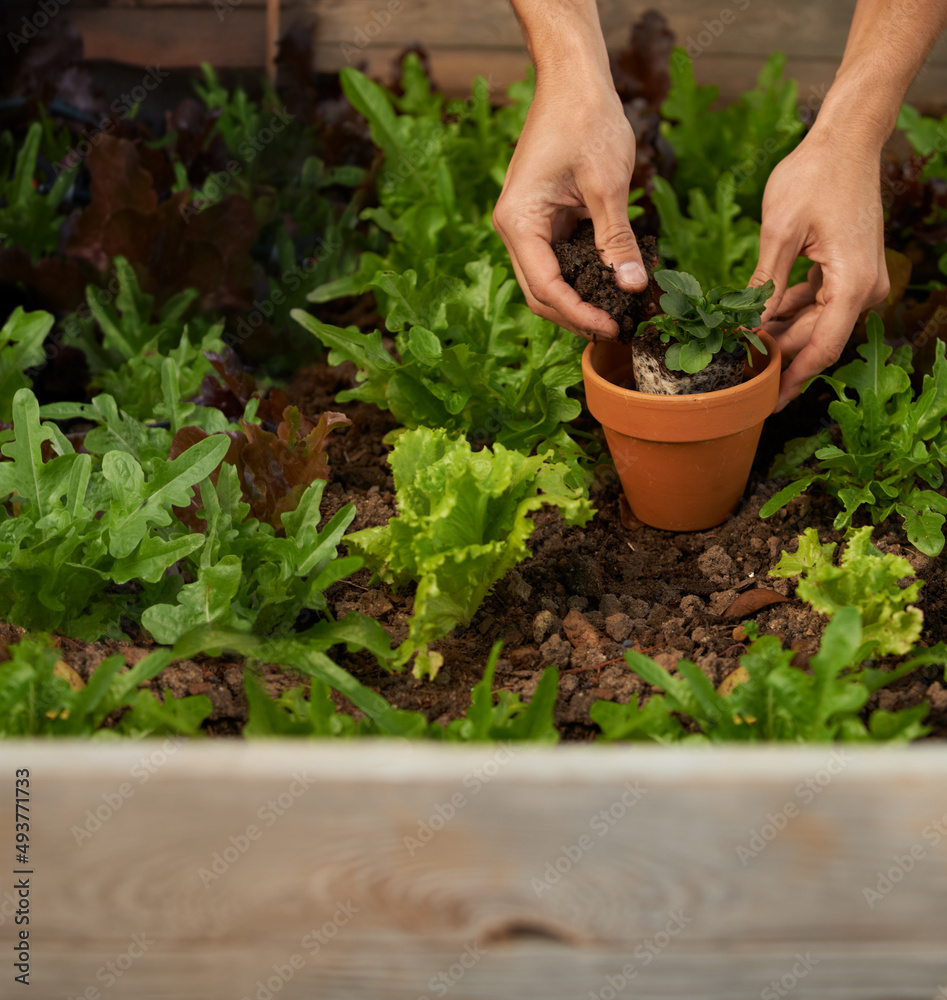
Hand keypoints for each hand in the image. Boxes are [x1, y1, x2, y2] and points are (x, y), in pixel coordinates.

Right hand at [492, 78, 647, 338]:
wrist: (573, 79)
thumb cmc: (586, 120)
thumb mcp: (607, 184)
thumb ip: (616, 240)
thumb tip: (632, 286)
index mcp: (519, 222)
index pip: (545, 288)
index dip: (578, 314)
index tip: (611, 326)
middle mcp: (514, 228)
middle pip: (540, 293)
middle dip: (575, 315)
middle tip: (616, 327)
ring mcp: (527, 224)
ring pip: (548, 280)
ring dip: (578, 299)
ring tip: (616, 310)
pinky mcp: (542, 218)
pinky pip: (558, 259)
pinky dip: (582, 275)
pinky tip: (610, 281)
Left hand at [750, 129, 889, 410]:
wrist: (847, 139)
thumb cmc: (814, 176)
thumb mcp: (779, 233)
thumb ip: (765, 284)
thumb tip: (749, 328)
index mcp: (852, 285)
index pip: (821, 349)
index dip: (792, 380)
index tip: (766, 404)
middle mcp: (865, 288)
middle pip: (816, 339)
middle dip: (778, 356)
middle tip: (737, 373)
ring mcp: (860, 280)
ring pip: (815, 323)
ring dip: (781, 333)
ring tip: (741, 347)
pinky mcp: (849, 271)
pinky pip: (818, 303)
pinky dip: (789, 311)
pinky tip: (758, 316)